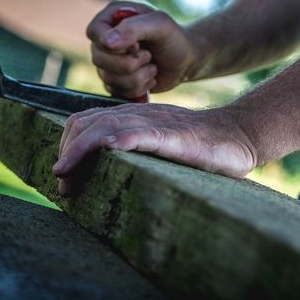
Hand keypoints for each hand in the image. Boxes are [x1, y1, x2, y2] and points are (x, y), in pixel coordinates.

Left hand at [53, 104, 256, 195]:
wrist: (237, 133)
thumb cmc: (201, 146)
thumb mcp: (160, 143)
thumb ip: (136, 146)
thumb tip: (107, 167)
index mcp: (133, 117)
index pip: (85, 121)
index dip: (67, 145)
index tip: (63, 174)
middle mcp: (139, 116)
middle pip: (86, 123)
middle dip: (66, 153)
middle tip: (62, 184)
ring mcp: (156, 123)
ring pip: (106, 127)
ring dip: (80, 152)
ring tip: (66, 177)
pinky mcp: (173, 135)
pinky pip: (141, 134)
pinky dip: (119, 141)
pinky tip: (107, 151)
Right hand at [87, 2, 197, 98]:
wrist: (186, 61)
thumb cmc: (174, 38)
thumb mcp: (159, 25)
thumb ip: (133, 28)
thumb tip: (106, 42)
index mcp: (112, 17)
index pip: (94, 32)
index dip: (114, 45)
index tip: (138, 45)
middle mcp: (105, 39)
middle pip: (99, 59)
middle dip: (130, 63)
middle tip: (149, 55)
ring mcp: (108, 62)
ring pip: (108, 78)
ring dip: (138, 76)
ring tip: (152, 66)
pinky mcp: (115, 82)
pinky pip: (117, 92)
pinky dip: (138, 88)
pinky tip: (149, 78)